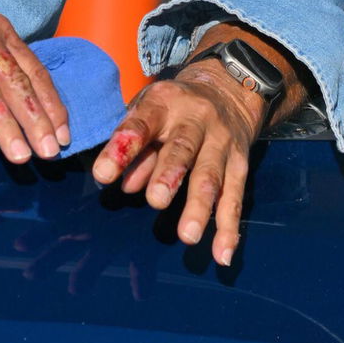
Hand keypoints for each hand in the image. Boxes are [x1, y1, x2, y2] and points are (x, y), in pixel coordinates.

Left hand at [91, 24, 304, 267]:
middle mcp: (195, 119)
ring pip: (211, 175)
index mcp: (163, 102)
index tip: (102, 174)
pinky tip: (222, 253)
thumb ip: (136, 147)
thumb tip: (126, 186)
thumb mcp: (149, 112)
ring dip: (199, 207)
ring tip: (186, 235)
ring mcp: (221, 142)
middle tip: (155, 201)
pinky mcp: (241, 164)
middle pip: (183, 147)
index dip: (122, 148)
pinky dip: (229, 228)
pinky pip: (235, 198)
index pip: (140, 124)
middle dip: (169, 174)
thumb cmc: (173, 107)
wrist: (228, 88)